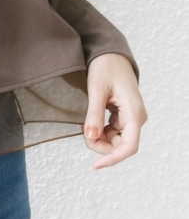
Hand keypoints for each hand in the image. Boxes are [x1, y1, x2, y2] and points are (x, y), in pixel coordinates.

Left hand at [84, 53, 147, 169]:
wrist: (110, 53)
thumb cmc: (106, 67)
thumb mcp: (96, 90)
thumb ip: (94, 114)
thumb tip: (91, 137)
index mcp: (134, 113)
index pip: (128, 146)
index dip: (112, 158)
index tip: (96, 164)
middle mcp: (136, 118)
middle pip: (121, 145)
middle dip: (102, 146)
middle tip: (83, 134)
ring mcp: (131, 117)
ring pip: (116, 139)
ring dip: (100, 139)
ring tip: (86, 126)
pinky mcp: (124, 115)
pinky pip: (114, 131)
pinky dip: (101, 131)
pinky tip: (92, 123)